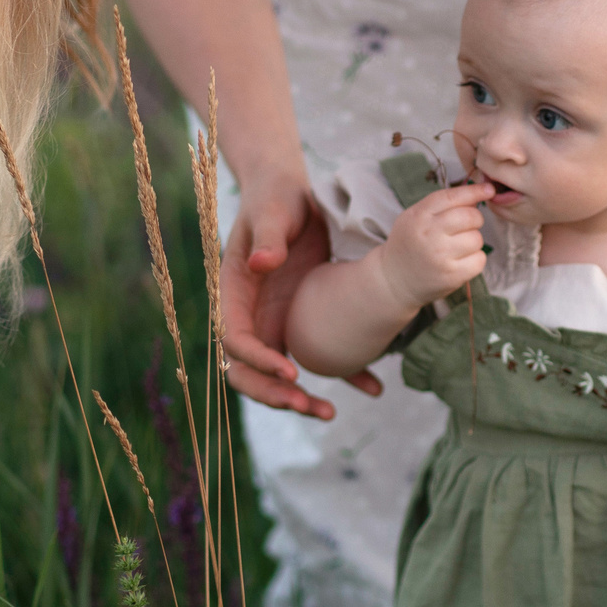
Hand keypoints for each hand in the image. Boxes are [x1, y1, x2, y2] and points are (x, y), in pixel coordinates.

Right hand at [221, 183, 381, 417]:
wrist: (294, 194)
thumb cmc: (277, 199)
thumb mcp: (273, 212)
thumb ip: (269, 236)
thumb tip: (262, 263)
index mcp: (235, 293)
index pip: (235, 340)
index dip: (258, 361)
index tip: (291, 371)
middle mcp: (252, 316)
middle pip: (249, 371)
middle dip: (274, 395)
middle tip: (309, 405)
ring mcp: (277, 323)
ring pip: (279, 376)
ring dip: (299, 399)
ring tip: (330, 412)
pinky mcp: (304, 322)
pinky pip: (320, 356)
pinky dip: (344, 375)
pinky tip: (371, 387)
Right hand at [379, 182, 493, 306]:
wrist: (393, 280)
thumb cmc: (410, 244)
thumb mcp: (414, 217)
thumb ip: (441, 205)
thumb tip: (477, 195)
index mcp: (419, 216)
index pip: (453, 197)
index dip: (475, 191)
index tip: (489, 189)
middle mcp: (429, 234)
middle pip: (471, 216)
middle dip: (475, 219)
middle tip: (466, 226)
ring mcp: (441, 256)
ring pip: (477, 238)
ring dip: (473, 241)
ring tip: (457, 248)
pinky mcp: (451, 276)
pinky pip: (479, 259)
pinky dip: (475, 259)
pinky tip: (460, 261)